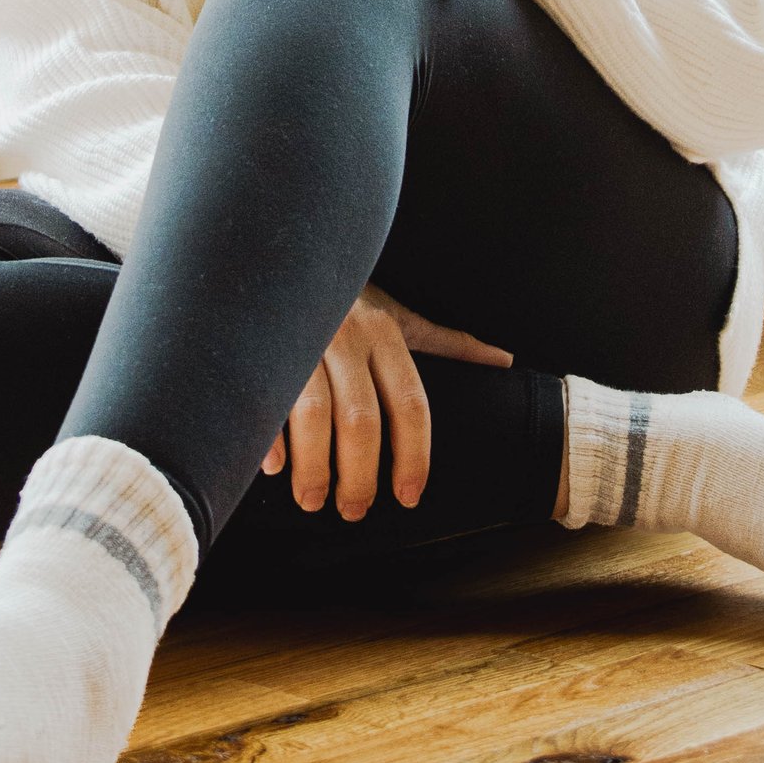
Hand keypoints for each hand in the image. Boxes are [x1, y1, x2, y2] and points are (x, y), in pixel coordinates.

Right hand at [264, 284, 514, 518]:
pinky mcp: (259, 345)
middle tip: (355, 511)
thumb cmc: (348, 297)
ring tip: (313, 500)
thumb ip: (446, 343)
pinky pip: (264, 399)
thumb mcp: (399, 315)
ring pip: (311, 414)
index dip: (413, 457)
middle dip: (359, 475)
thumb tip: (504, 361)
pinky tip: (273, 467)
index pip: (410, 404)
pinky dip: (269, 437)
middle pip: (360, 419)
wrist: (288, 252)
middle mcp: (345, 336)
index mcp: (385, 333)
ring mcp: (300, 340)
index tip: (409, 496)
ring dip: (313, 467)